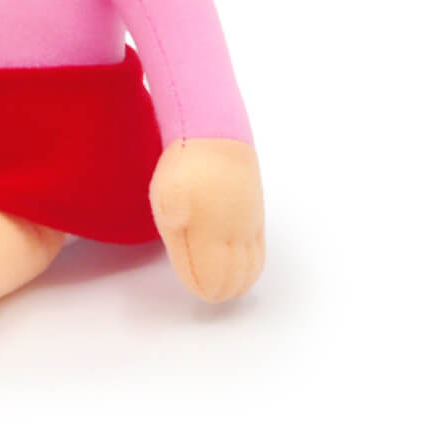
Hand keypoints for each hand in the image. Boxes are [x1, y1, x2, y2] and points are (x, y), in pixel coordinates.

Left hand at [149, 138, 264, 302]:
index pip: (212, 276)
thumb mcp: (165, 194)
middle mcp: (235, 234)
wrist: (217, 131)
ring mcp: (248, 223)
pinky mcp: (255, 211)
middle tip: (212, 294)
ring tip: (228, 287)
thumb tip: (181, 235)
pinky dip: (253, 263)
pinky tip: (246, 264)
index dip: (205, 288)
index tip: (199, 292)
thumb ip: (175, 222)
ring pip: (250, 264)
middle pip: (234, 275)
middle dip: (224, 288)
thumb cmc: (185, 164)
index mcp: (211, 234)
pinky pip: (259, 248)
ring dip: (240, 279)